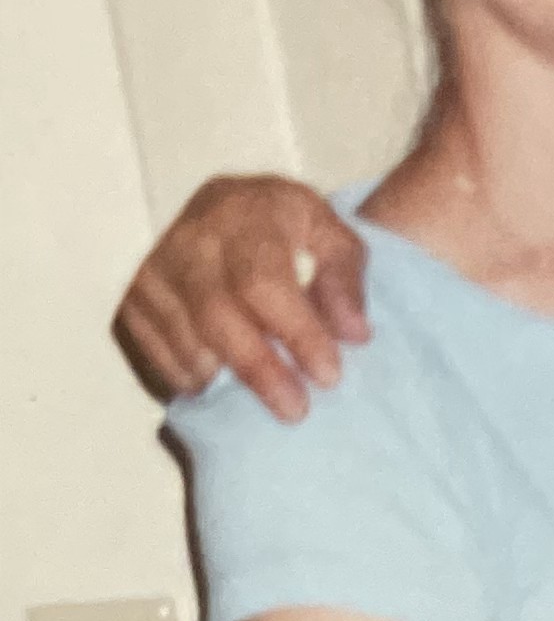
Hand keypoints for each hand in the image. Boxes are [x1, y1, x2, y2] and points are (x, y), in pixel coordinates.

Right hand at [112, 177, 367, 420]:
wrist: (229, 210)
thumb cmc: (289, 230)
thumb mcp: (333, 237)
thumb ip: (347, 280)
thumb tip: (353, 333)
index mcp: (245, 213)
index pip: (262, 281)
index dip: (295, 333)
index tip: (328, 375)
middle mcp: (189, 237)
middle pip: (215, 315)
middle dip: (258, 369)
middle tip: (296, 410)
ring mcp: (153, 269)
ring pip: (183, 340)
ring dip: (226, 380)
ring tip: (265, 398)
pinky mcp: (132, 299)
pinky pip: (155, 352)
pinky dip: (191, 378)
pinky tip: (223, 386)